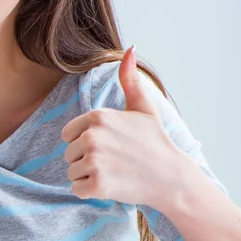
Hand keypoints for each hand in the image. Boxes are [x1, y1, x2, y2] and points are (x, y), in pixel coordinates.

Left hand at [62, 46, 186, 207]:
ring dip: (87, 176)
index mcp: (97, 117)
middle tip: (113, 161)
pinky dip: (89, 191)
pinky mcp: (98, 185)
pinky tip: (110, 185)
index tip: (108, 145)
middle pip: (69, 153)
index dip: (84, 142)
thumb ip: (129, 79)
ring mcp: (95, 161)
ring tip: (113, 172)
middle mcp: (92, 137)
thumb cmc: (155, 141)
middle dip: (85, 159)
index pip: (68, 134)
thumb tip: (130, 49)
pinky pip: (76, 189)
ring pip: (72, 172)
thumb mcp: (142, 107)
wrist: (172, 178)